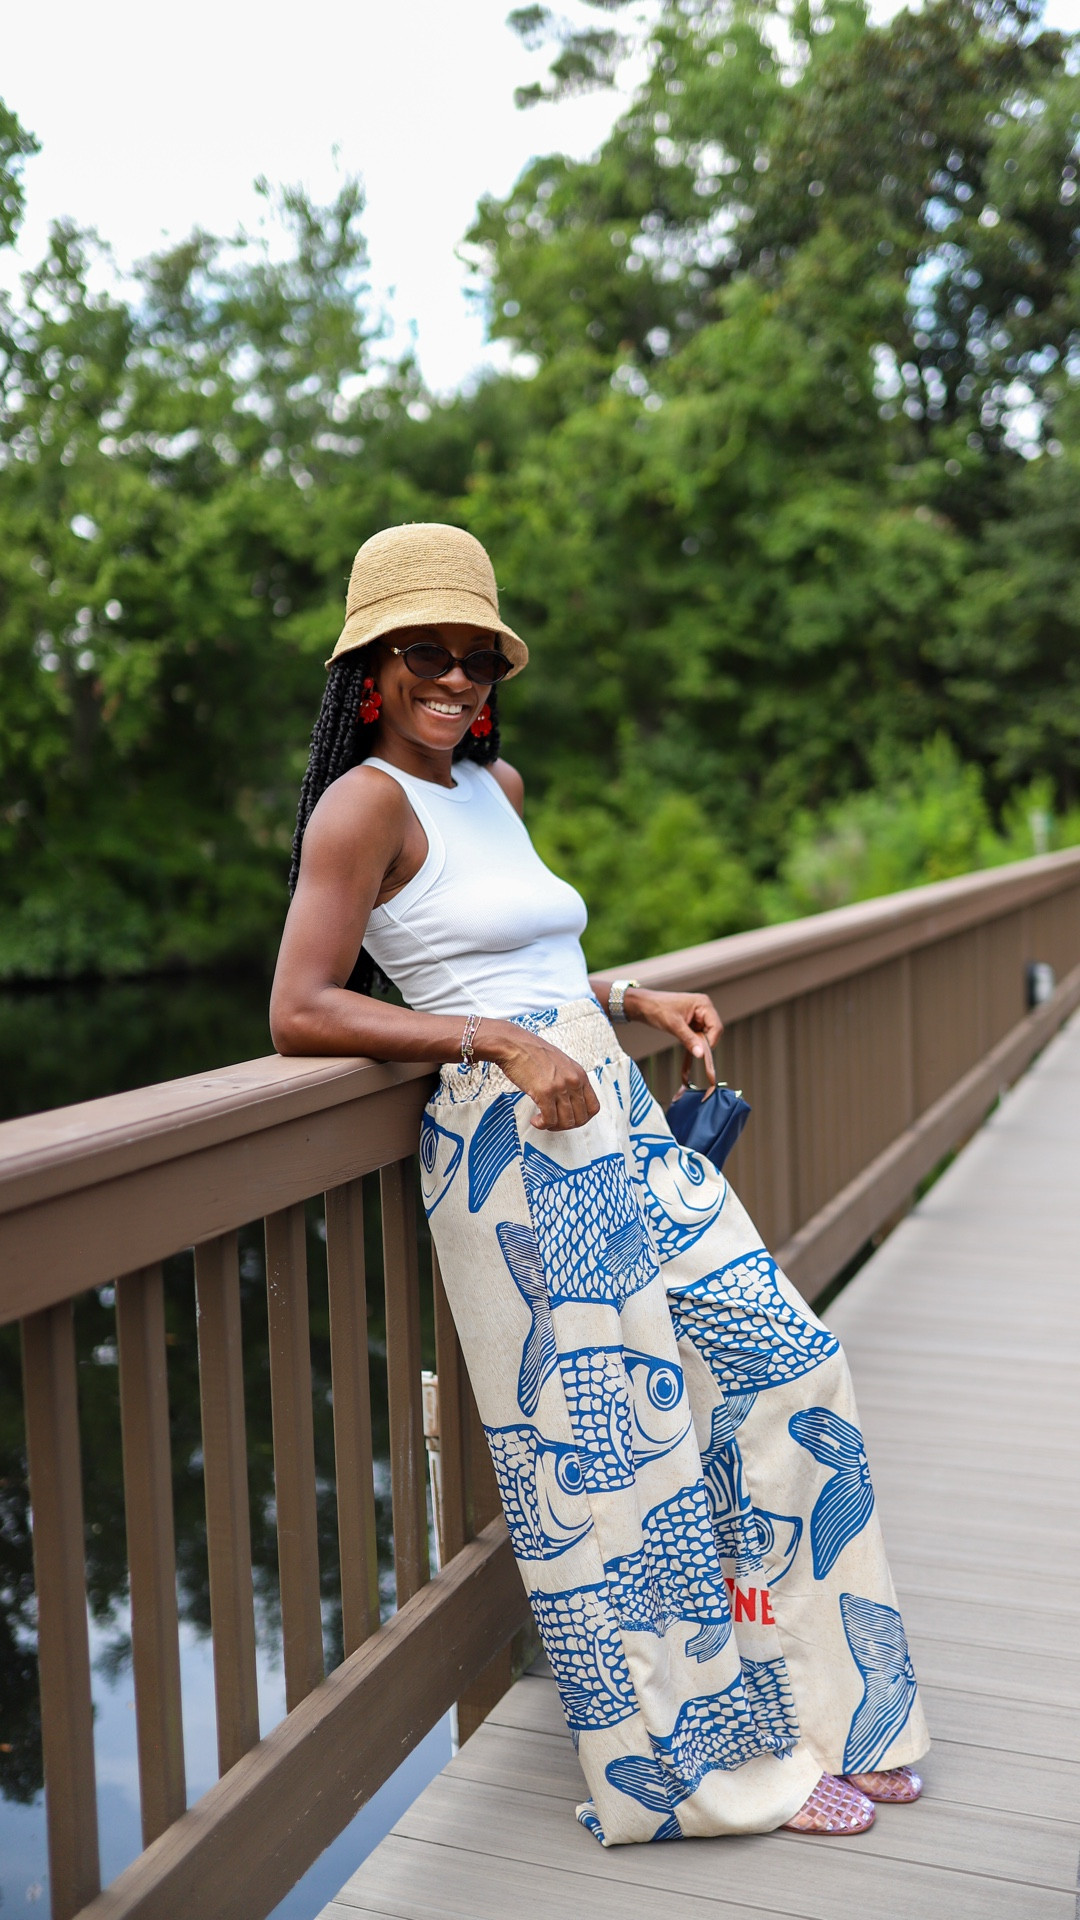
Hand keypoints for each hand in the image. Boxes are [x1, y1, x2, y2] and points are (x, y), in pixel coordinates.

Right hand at [483, 1023, 601, 1131]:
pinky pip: (549, 1119)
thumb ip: (569, 1080)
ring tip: (543, 1121)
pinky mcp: (544, 1092)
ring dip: (554, 1126)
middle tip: (554, 1122)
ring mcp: (560, 1087)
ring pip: (566, 1121)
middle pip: (581, 1117)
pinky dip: (542, 1124)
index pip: (594, 1107)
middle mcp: (573, 1081)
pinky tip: (535, 1120)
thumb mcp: (560, 1064)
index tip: (570, 1119)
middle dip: (567, 1125)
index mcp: (579, 1074)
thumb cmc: (532, 1053)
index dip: (583, 1118)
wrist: (513, 1044)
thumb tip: (570, 1101)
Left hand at [623, 987, 722, 1090]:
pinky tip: (688, 1062)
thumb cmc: (657, 1008)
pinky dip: (692, 1047)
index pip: (716, 1027)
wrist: (643, 1005)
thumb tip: (701, 1053)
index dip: (711, 1041)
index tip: (702, 1053)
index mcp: (703, 1004)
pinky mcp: (692, 1023)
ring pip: (705, 1037)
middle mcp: (703, 1009)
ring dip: (697, 1045)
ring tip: (688, 1051)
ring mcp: (698, 1017)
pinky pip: (696, 1038)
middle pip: (712, 1033)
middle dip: (704, 1043)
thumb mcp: (674, 1025)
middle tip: (694, 1052)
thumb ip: (689, 1039)